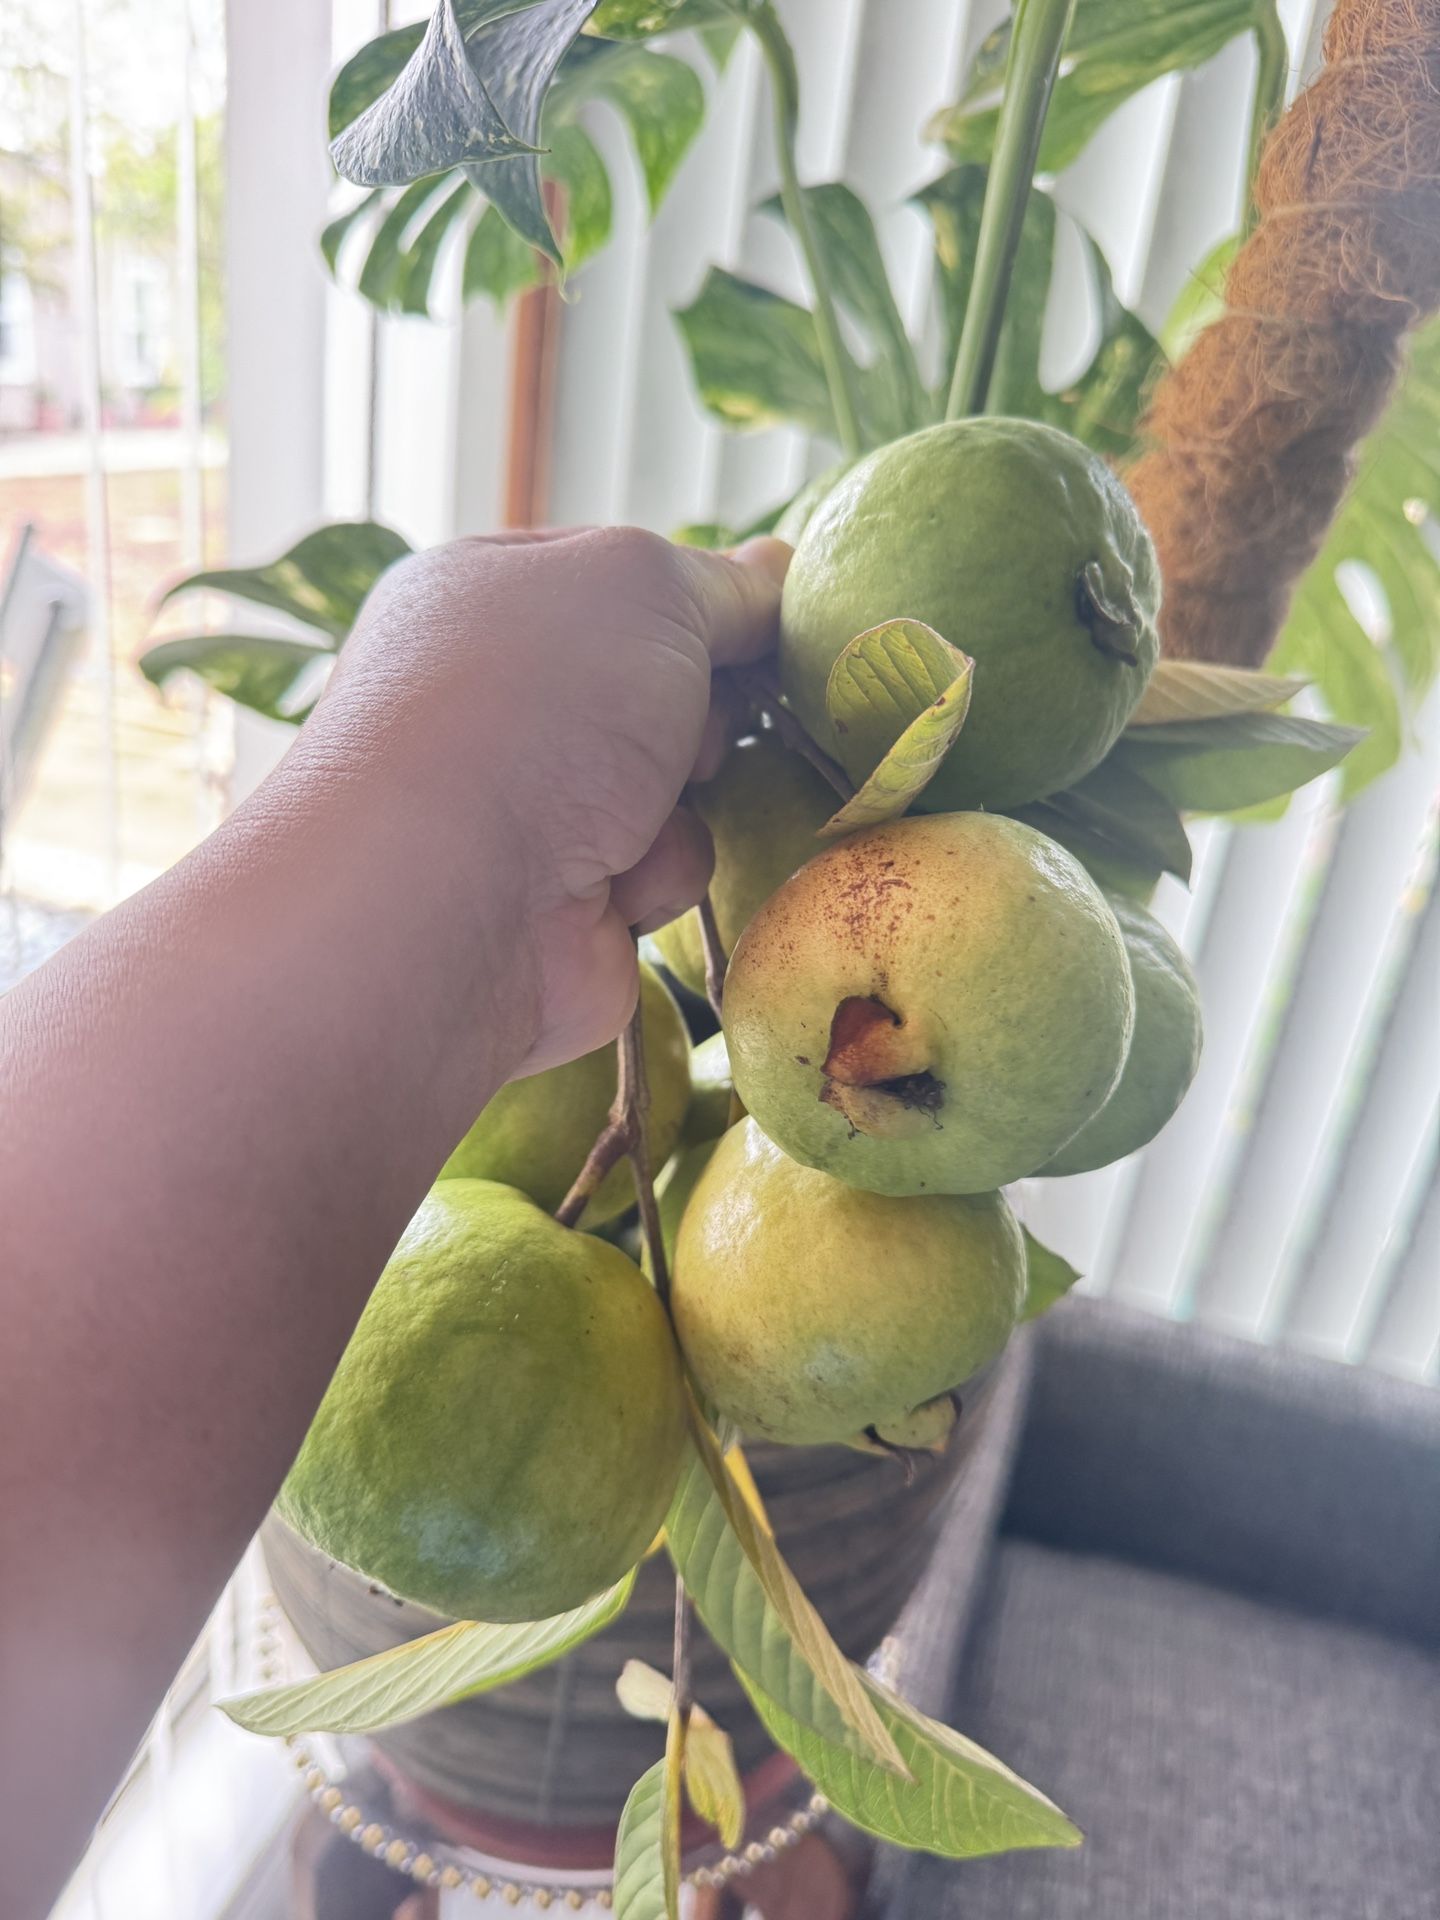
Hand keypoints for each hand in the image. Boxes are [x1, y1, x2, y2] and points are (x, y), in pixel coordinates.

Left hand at [312, 527, 788, 1072]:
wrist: (450, 897)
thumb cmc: (534, 706)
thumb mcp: (645, 590)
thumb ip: (722, 582)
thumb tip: (774, 567)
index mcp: (484, 595)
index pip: (614, 577)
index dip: (693, 598)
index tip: (755, 621)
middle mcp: (498, 697)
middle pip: (659, 685)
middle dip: (699, 706)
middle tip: (690, 721)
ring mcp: (527, 804)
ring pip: (675, 784)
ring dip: (684, 798)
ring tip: (639, 810)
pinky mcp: (563, 900)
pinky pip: (661, 869)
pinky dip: (658, 872)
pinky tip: (614, 882)